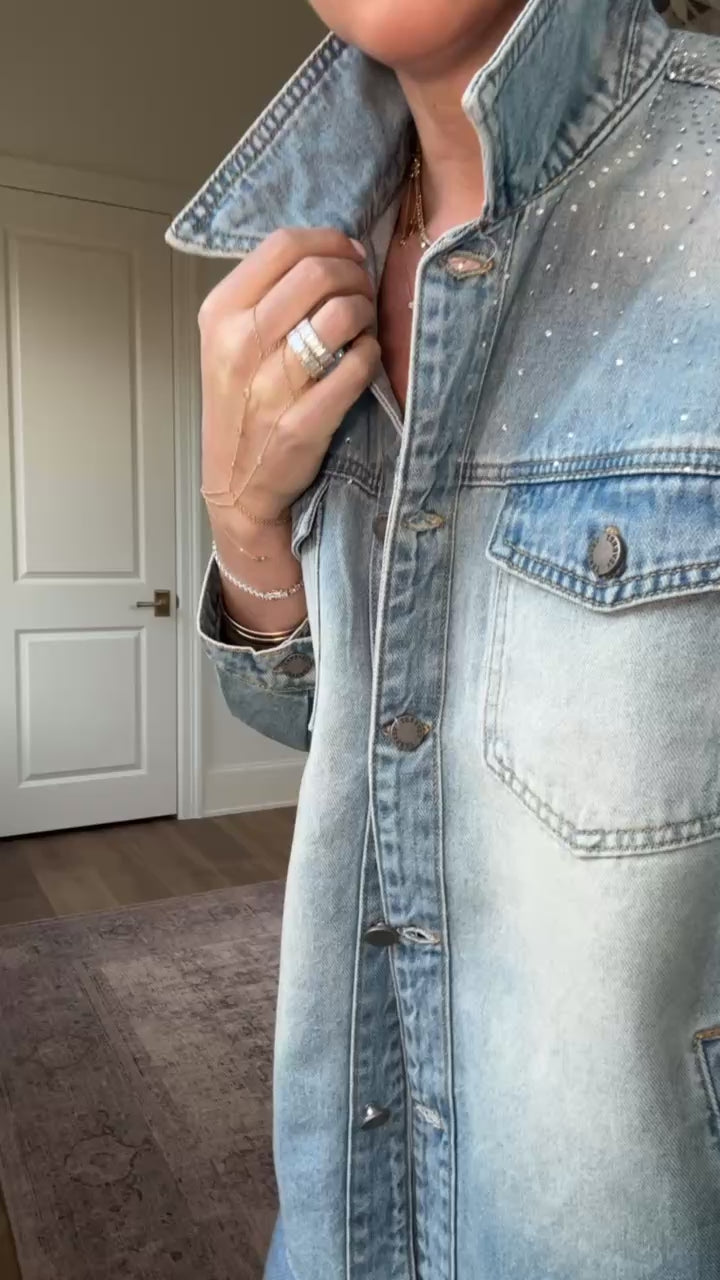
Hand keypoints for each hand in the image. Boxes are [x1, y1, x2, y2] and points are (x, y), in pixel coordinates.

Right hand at [197, 227, 380, 541]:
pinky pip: (355, 368)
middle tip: (363, 291)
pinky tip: (363, 360)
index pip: (283, 245)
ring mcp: (269, 386)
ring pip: (340, 314)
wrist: (237, 486)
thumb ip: (266, 296)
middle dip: (354, 274)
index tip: (349, 256)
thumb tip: (329, 252)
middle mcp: (239, 344)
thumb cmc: (240, 405)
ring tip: (363, 325)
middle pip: (316, 272)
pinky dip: (369, 356)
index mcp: (220, 314)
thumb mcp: (229, 342)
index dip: (329, 241)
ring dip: (366, 312)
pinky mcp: (301, 423)